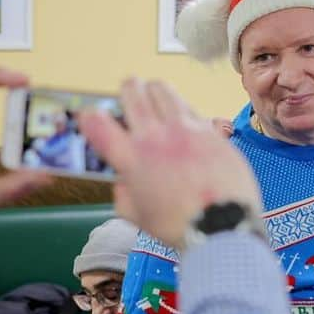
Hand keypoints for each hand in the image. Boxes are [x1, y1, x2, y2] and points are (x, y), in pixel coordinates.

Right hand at [79, 78, 262, 249]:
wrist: (222, 226)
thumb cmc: (178, 227)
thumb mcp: (138, 218)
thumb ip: (124, 196)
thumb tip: (123, 183)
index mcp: (132, 159)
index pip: (100, 126)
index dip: (91, 119)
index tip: (91, 116)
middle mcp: (155, 137)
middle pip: (134, 94)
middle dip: (129, 87)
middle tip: (130, 86)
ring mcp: (185, 129)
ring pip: (164, 91)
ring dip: (155, 89)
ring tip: (155, 90)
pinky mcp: (210, 130)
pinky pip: (191, 108)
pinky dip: (182, 108)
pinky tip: (184, 114)